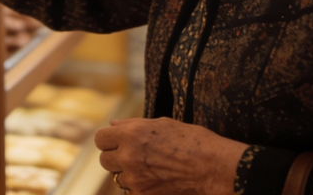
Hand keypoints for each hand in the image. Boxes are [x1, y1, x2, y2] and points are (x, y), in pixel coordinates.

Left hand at [94, 117, 245, 193]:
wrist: (212, 167)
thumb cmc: (191, 140)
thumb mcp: (161, 124)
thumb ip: (132, 125)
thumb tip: (113, 125)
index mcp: (131, 134)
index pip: (100, 138)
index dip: (109, 139)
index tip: (117, 141)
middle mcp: (128, 156)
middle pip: (105, 160)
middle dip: (115, 157)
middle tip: (133, 155)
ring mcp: (135, 178)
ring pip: (118, 177)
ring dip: (128, 173)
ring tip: (149, 167)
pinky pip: (131, 191)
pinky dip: (138, 187)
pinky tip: (155, 179)